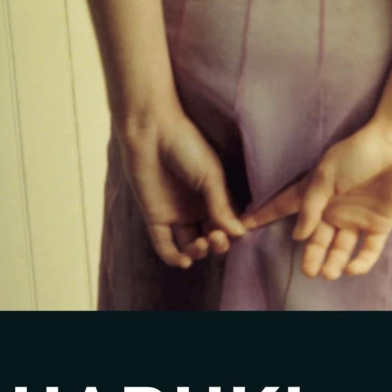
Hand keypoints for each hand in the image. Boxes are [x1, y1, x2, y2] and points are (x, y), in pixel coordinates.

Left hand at [115, 104, 245, 267]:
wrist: (152, 131)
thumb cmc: (186, 145)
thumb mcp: (211, 175)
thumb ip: (222, 206)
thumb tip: (240, 234)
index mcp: (215, 196)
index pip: (229, 225)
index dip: (234, 234)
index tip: (236, 234)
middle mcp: (198, 209)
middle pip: (211, 238)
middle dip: (217, 244)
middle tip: (214, 237)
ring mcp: (176, 215)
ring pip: (191, 245)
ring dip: (198, 252)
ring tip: (200, 243)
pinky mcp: (155, 218)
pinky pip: (165, 245)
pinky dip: (174, 257)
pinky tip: (184, 261)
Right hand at [240, 120, 391, 279]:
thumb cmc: (359, 153)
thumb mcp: (326, 175)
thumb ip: (310, 206)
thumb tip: (299, 237)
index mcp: (315, 192)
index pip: (284, 208)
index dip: (264, 217)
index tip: (243, 227)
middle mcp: (333, 208)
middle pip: (316, 239)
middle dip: (311, 257)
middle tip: (309, 271)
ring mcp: (357, 217)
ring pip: (340, 249)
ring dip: (333, 262)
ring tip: (328, 273)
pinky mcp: (380, 224)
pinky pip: (369, 250)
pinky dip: (361, 262)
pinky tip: (351, 268)